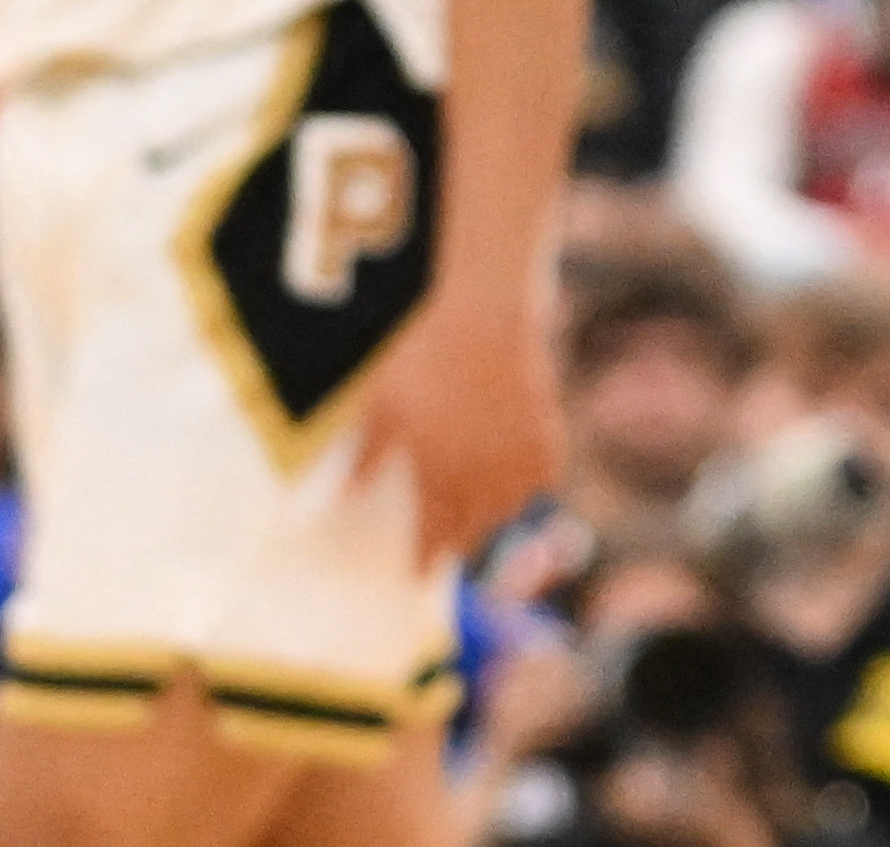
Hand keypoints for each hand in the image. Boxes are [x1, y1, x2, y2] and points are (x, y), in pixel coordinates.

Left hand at [348, 283, 562, 561]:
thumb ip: (366, 457)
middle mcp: (482, 479)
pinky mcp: (545, 436)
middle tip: (446, 543)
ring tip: (478, 512)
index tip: (417, 574)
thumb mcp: (382, 405)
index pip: (433, 538)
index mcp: (438, 476)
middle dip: (457, 541)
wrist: (481, 315)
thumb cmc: (421, 356)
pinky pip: (541, 478)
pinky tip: (515, 478)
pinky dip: (528, 484)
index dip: (425, 559)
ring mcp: (517, 459)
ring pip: (509, 510)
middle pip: (473, 532)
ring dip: (492, 516)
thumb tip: (344, 500)